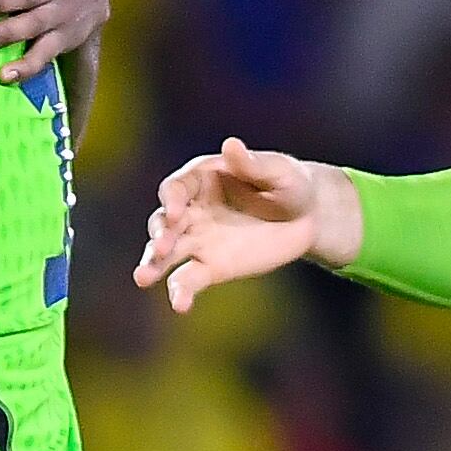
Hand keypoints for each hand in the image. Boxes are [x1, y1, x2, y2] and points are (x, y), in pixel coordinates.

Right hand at [134, 138, 359, 311]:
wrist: (307, 218)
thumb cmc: (290, 184)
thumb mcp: (279, 171)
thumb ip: (253, 164)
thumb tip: (231, 145)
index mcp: (202, 179)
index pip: (176, 188)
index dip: (172, 199)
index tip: (175, 212)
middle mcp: (191, 210)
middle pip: (163, 222)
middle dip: (159, 234)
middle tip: (161, 248)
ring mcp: (198, 241)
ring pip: (166, 254)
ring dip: (152, 264)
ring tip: (143, 278)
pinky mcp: (210, 268)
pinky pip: (189, 279)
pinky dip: (181, 292)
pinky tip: (180, 305)